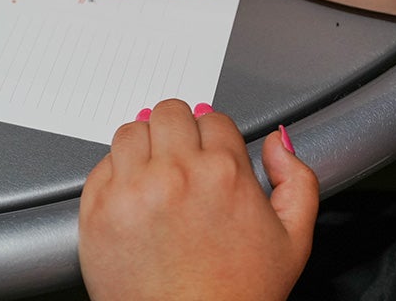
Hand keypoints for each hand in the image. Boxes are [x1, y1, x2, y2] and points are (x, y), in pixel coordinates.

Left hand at [78, 99, 317, 300]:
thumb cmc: (235, 295)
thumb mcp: (293, 241)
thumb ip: (297, 181)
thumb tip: (277, 142)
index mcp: (223, 173)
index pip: (213, 119)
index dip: (213, 136)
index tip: (208, 153)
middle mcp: (175, 172)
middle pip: (168, 113)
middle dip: (177, 131)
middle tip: (180, 158)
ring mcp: (131, 187)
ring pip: (131, 131)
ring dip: (144, 146)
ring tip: (155, 176)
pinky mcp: (97, 205)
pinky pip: (102, 164)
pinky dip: (116, 174)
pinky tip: (134, 198)